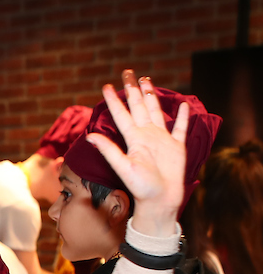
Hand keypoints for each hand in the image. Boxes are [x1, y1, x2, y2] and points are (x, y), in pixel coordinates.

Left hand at [86, 70, 188, 232]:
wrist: (160, 200)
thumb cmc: (140, 187)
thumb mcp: (123, 167)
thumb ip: (108, 150)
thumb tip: (89, 136)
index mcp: (133, 139)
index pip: (121, 114)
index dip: (114, 100)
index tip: (106, 86)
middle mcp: (146, 136)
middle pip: (138, 107)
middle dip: (132, 90)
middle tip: (127, 73)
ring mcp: (162, 140)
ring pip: (156, 112)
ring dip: (152, 97)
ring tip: (147, 82)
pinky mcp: (177, 147)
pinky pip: (180, 128)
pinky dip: (182, 117)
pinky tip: (183, 106)